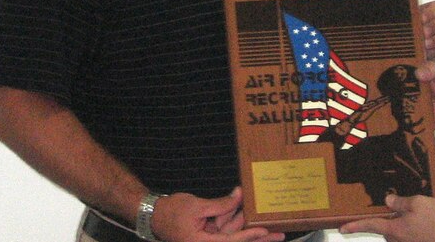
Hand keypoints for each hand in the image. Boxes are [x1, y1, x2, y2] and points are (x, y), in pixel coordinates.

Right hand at [154, 188, 285, 241]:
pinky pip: (225, 225)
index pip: (232, 241)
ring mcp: (209, 238)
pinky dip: (234, 217)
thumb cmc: (172, 212)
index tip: (265, 231)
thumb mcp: (197, 206)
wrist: (154, 214)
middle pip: (237, 240)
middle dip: (258, 237)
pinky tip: (246, 209)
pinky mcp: (209, 232)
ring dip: (247, 223)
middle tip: (279, 235)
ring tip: (267, 218)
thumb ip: (220, 204)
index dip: (250, 236)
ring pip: (233, 231)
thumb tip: (239, 197)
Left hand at [340, 193, 434, 241]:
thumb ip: (400, 202)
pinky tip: (427, 224)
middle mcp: (400, 241)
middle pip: (387, 230)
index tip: (342, 229)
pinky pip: (411, 238)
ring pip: (400, 235)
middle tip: (405, 211)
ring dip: (405, 226)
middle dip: (392, 221)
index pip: (370, 226)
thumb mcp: (417, 203)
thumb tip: (389, 201)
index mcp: (395, 229)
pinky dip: (415, 231)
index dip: (355, 226)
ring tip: (422, 216)